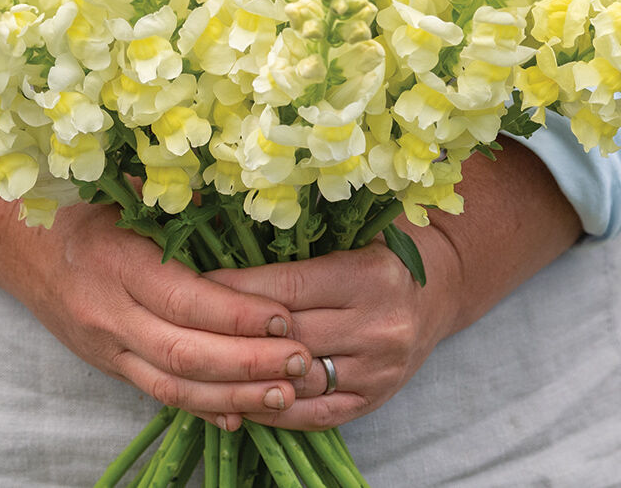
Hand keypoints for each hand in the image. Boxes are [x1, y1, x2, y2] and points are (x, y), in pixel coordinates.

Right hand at [7, 199, 318, 422]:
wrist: (16, 241)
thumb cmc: (82, 206)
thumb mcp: (128, 192)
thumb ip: (182, 202)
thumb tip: (245, 202)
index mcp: (117, 263)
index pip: (185, 301)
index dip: (238, 315)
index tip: (285, 317)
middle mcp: (109, 313)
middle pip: (185, 353)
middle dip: (248, 362)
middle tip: (302, 361)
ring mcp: (107, 347)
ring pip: (174, 387)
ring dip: (234, 395)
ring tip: (285, 394)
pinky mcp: (109, 365)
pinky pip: (158, 395)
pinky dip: (202, 409)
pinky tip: (242, 415)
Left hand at [210, 139, 583, 430]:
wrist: (440, 290)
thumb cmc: (382, 249)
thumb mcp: (354, 228)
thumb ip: (302, 224)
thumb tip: (226, 205)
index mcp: (370, 276)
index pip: (285, 289)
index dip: (233, 289)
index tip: (190, 283)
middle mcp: (379, 327)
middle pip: (285, 337)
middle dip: (228, 332)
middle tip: (180, 322)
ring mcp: (377, 371)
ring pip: (294, 381)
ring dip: (243, 375)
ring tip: (198, 362)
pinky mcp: (372, 401)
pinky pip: (310, 415)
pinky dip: (270, 407)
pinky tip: (236, 394)